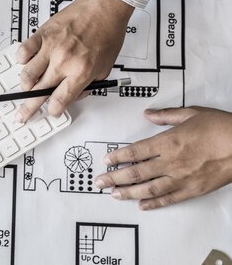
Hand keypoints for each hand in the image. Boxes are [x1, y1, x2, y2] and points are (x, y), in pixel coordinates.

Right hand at [15, 0, 133, 121]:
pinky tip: (26, 61)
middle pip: (39, 93)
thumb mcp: (106, 67)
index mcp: (81, 72)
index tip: (51, 110)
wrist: (103, 8)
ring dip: (25, 85)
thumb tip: (72, 95)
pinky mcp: (42, 35)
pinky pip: (24, 52)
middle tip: (22, 115)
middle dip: (29, 108)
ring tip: (27, 86)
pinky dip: (22, 60)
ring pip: (27, 75)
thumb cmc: (107, 33)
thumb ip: (88, 84)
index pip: (59, 100)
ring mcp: (51, 48)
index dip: (53, 110)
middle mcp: (64, 62)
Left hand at [95, 107, 231, 209]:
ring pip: (148, 188)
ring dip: (128, 192)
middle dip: (114, 178)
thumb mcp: (191, 114)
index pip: (135, 152)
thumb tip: (148, 114)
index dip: (118, 157)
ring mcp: (181, 178)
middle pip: (136, 172)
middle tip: (99, 182)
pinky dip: (154, 203)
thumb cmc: (221, 128)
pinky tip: (142, 205)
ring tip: (114, 194)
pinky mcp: (193, 189)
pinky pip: (169, 199)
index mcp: (168, 142)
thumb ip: (166, 116)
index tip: (106, 161)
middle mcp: (171, 162)